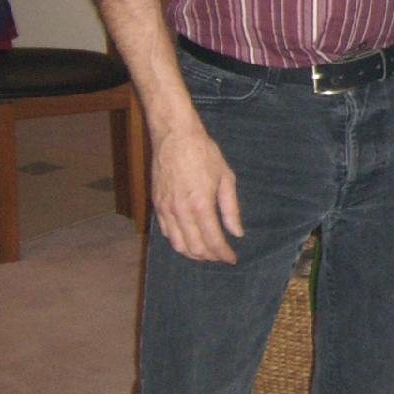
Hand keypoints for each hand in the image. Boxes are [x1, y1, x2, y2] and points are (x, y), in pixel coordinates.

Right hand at [150, 123, 243, 261]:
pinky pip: (166, 232)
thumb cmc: (203, 152)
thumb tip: (236, 232)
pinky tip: (188, 240)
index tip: (232, 258)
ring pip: (178, 244)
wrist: (175, 135)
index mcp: (201, 205)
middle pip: (195, 248)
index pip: (213, 241)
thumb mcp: (225, 177)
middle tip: (221, 256)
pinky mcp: (156, 204)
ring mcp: (166, 208)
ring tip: (205, 253)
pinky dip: (178, 241)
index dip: (224, 254)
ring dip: (193, 254)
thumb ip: (231, 208)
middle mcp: (181, 211)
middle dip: (210, 257)